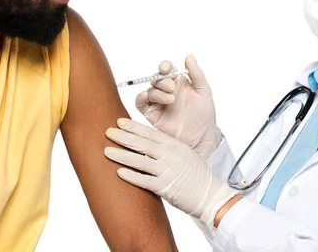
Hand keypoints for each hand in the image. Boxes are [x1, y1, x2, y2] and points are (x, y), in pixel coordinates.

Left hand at [105, 118, 238, 230]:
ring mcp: (168, 171)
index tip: (119, 121)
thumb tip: (147, 144)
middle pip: (142, 144)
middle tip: (106, 131)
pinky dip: (131, 176)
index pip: (151, 133)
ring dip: (121, 155)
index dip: (134, 127)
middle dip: (123, 137)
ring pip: (140, 161)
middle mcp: (171, 156)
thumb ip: (168, 148)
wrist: (211, 196)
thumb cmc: (197, 175)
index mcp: (176, 145)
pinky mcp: (166, 188)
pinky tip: (118, 172)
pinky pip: (145, 181)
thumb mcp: (185, 154)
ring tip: (106, 151)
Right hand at [135, 55, 221, 158]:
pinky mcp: (152, 115)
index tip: (165, 68)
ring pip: (150, 91)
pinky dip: (140, 98)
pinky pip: (140, 104)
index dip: (164, 66)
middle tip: (172, 88)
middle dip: (162, 81)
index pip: (167, 70)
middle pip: (156, 79)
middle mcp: (167, 91)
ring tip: (170, 100)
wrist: (201, 136)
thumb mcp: (204, 91)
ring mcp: (159, 103)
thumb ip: (196, 74)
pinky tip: (145, 97)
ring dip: (157, 92)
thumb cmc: (204, 114)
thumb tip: (189, 56)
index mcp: (178, 83)